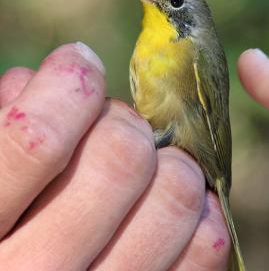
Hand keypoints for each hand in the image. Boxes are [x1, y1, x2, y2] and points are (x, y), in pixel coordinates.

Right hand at [0, 42, 229, 270]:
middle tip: (115, 127)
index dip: (69, 82)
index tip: (78, 63)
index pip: (39, 137)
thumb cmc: (0, 232)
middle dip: (125, 122)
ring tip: (148, 167)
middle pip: (123, 156)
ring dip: (169, 162)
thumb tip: (37, 78)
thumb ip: (0, 131)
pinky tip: (172, 203)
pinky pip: (206, 247)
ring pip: (176, 195)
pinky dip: (200, 211)